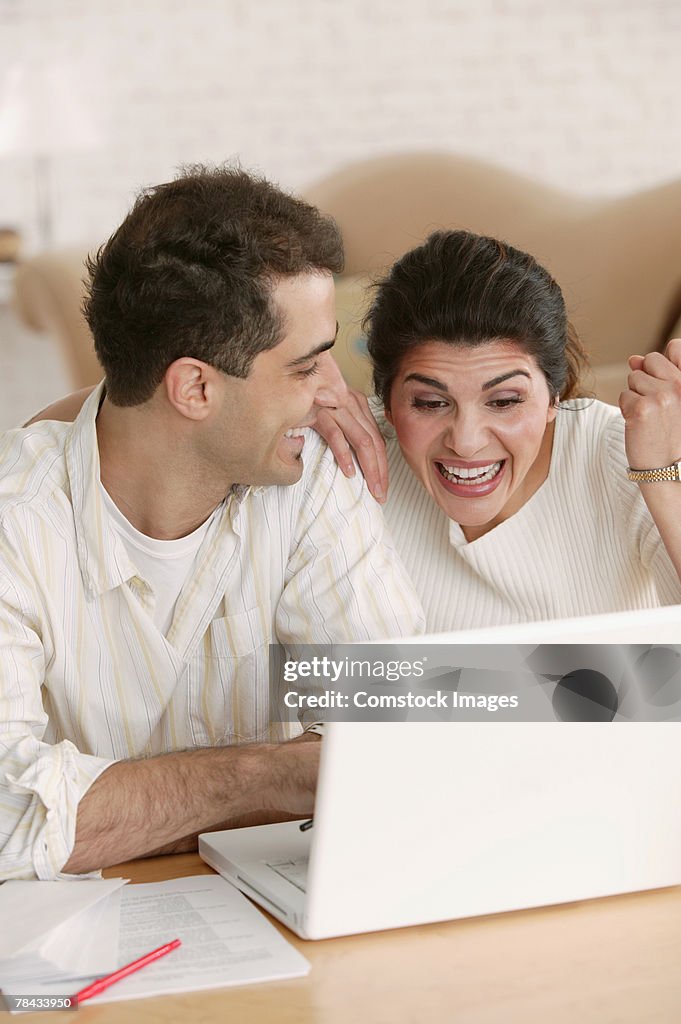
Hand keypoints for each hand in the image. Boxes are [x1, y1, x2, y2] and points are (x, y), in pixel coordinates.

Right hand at [312, 389, 387, 502]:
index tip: (383, 485)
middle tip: (381, 494)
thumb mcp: (331, 416)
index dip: (383, 464)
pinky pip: (336, 436)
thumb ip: (346, 430)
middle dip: (381, 471)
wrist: (281, 389)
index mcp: (357, 404)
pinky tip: (349, 472)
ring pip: (362, 441)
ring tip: (372, 488)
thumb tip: (358, 458)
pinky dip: (344, 455)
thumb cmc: (304, 406)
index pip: (378, 438)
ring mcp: (336, 406)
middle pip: (374, 442)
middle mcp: (351, 403)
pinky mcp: (319, 411)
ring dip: (370, 468)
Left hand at [619, 340, 680, 470]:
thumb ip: (660, 375)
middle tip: (656, 406)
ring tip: (649, 417)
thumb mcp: (676, 401)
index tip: (663, 383)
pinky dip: (627, 409)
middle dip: (646, 379)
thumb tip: (634, 359)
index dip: (661, 363)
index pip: (675, 347)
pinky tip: (640, 424)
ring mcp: (661, 396)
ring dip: (636, 396)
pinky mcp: (641, 408)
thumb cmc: (673, 435)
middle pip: (649, 360)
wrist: (670, 467)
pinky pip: (624, 395)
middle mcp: (680, 385)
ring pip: (633, 379)